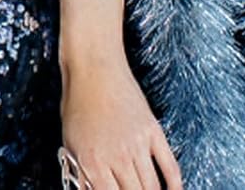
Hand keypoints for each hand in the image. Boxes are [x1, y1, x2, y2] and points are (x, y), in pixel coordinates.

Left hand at [62, 56, 181, 189]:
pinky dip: (175, 184)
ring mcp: (138, 144)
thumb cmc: (77, 102)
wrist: (93, 67)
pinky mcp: (153, 130)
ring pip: (152, 187)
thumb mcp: (70, 143)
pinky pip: (169, 165)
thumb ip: (82, 175)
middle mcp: (117, 157)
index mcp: (93, 163)